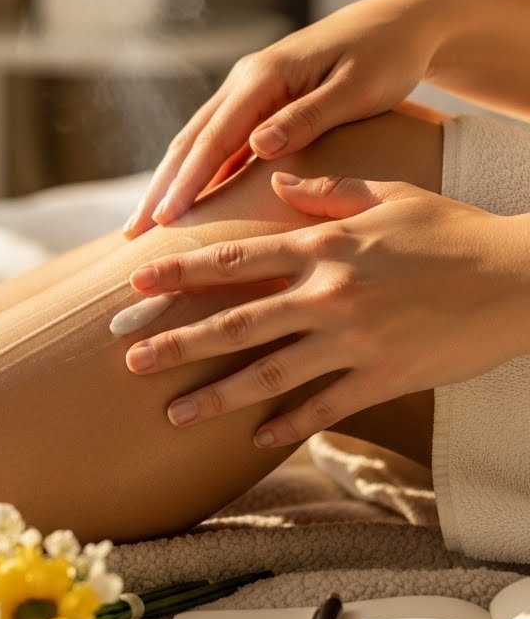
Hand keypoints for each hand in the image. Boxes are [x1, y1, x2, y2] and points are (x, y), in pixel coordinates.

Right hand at [123, 0, 448, 236]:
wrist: (402, 23)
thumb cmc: (386, 57)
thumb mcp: (355, 89)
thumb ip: (307, 118)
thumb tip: (257, 147)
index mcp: (265, 75)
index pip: (214, 137)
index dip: (186, 182)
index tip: (163, 221)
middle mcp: (248, 78)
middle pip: (191, 139)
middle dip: (160, 187)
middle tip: (131, 235)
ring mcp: (250, 87)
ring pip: (198, 139)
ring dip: (170, 181)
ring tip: (145, 225)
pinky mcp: (261, 99)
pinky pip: (220, 140)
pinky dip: (198, 171)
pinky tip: (188, 200)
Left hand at [124, 172, 529, 447]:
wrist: (521, 279)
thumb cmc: (455, 232)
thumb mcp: (391, 196)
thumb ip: (329, 192)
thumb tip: (280, 180)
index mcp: (326, 246)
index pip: (237, 260)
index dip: (182, 271)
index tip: (137, 283)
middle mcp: (330, 294)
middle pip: (237, 324)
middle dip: (177, 343)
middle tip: (128, 359)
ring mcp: (355, 341)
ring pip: (269, 374)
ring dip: (215, 396)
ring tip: (172, 413)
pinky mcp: (384, 378)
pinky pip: (324, 408)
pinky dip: (287, 423)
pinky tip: (254, 438)